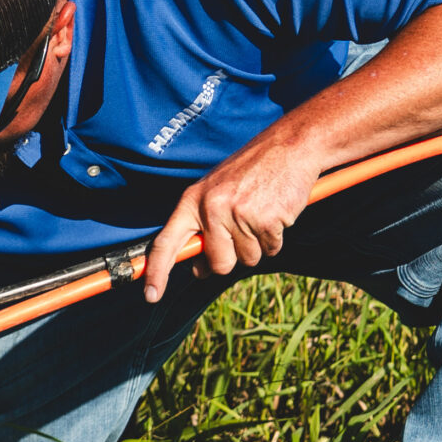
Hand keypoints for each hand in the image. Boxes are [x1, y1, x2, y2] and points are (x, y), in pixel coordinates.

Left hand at [141, 129, 327, 301]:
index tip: (151, 296)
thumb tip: (198, 269)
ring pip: (248, 259)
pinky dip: (276, 237)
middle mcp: (212, 208)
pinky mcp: (267, 220)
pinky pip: (271, 249)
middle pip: (219, 263)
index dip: (157, 271)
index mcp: (193, 200)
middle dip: (233, 257)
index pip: (167, 242)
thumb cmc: (252, 170)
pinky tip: (275, 212)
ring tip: (261, 212)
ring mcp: (239, 215)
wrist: (289, 145)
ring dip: (258, 244)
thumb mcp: (217, 190)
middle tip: (244, 230)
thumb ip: (203, 226)